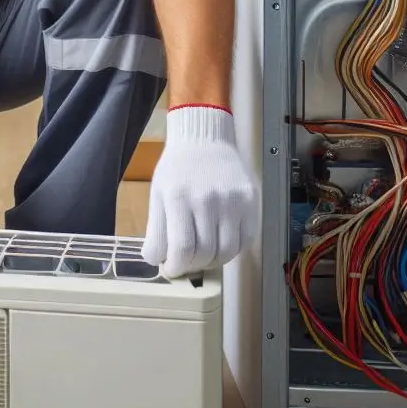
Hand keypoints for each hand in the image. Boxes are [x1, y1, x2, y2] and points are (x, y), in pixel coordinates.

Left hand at [141, 104, 258, 277]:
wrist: (204, 138)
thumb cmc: (177, 168)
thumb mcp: (158, 192)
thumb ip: (156, 228)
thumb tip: (156, 260)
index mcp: (178, 196)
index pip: (180, 248)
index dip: (174, 267)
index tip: (170, 269)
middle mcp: (207, 199)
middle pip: (204, 253)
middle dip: (191, 266)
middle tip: (185, 264)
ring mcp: (232, 201)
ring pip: (227, 252)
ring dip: (212, 262)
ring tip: (201, 257)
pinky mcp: (250, 201)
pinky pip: (245, 241)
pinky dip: (231, 251)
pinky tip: (219, 245)